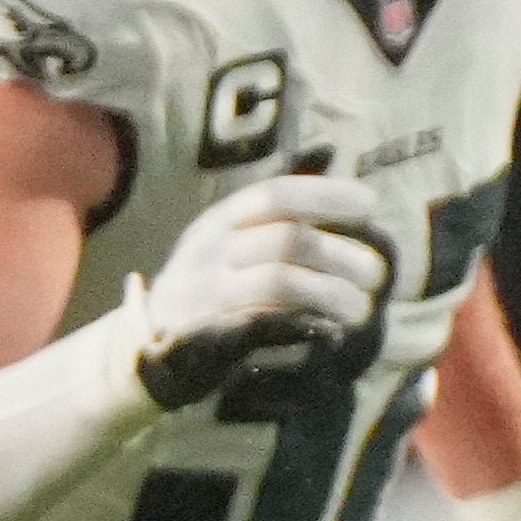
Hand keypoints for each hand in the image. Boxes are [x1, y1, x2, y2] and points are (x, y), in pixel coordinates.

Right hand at [132, 173, 385, 406]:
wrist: (144, 347)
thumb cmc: (207, 287)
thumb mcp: (227, 242)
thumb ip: (275, 218)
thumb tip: (338, 173)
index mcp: (218, 222)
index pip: (276, 195)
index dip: (326, 195)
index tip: (370, 203)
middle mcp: (211, 252)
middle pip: (287, 239)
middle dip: (341, 254)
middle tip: (376, 273)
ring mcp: (209, 296)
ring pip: (280, 281)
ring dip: (331, 293)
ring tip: (360, 308)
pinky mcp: (211, 338)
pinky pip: (265, 327)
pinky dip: (306, 327)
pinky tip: (331, 332)